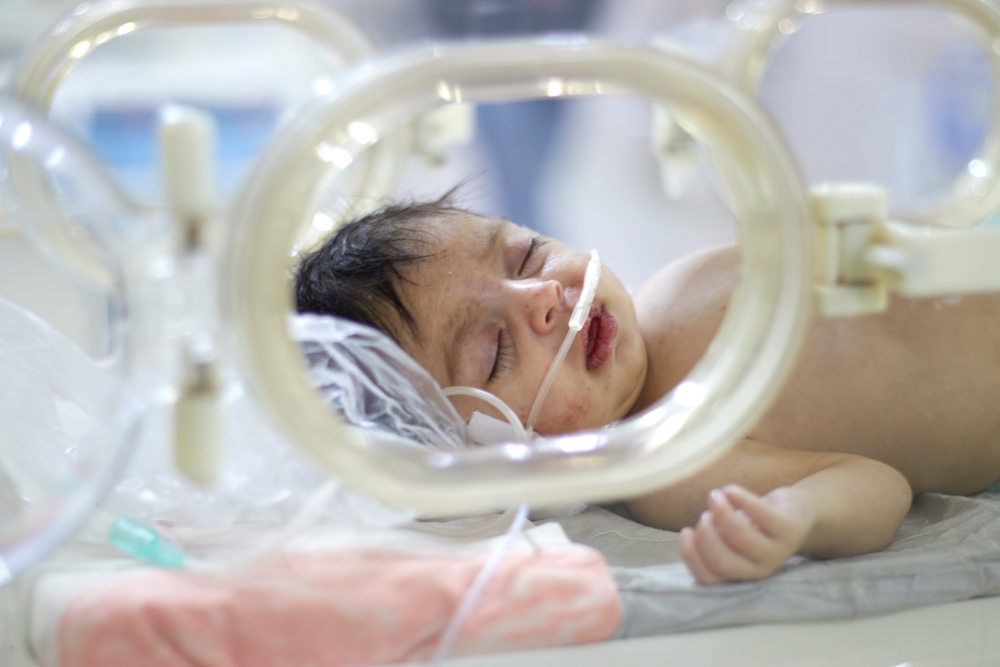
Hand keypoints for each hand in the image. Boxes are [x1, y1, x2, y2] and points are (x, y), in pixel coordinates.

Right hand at [679, 485, 815, 584]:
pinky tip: (729, 490)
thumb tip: (692, 536)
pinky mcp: (790, 530)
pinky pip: (761, 514)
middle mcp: (759, 570)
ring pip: (739, 537)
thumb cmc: (754, 525)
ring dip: (720, 512)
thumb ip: (712, 541)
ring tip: (715, 496)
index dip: (690, 555)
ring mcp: (776, 552)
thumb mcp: (730, 537)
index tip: (686, 531)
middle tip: (704, 515)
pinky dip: (740, 498)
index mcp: (740, 574)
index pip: (708, 577)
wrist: (795, 513)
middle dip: (704, 535)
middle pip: (721, 561)